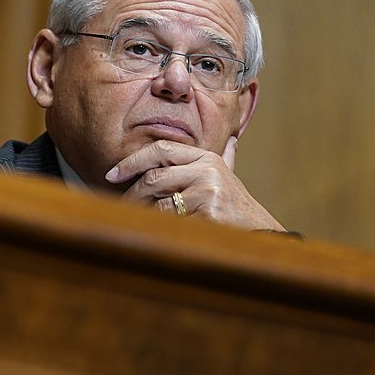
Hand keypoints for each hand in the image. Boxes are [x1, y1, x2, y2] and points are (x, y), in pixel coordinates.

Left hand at [105, 137, 284, 230]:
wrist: (262, 234)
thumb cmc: (236, 208)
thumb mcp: (228, 177)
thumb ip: (225, 158)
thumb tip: (230, 139)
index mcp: (207, 158)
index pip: (160, 150)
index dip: (132, 161)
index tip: (112, 173)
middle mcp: (207, 170)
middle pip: (154, 178)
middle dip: (133, 193)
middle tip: (121, 204)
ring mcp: (208, 191)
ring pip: (159, 203)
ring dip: (145, 214)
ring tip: (140, 220)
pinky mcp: (208, 213)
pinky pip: (171, 222)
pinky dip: (162, 229)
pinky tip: (163, 233)